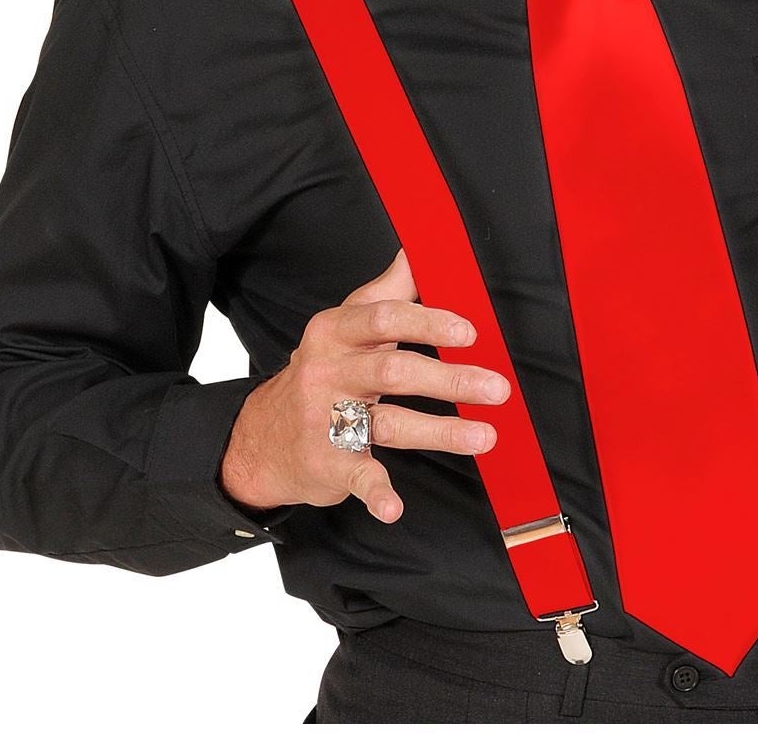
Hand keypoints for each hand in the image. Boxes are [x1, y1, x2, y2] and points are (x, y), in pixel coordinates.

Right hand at [219, 247, 510, 521]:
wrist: (260, 438)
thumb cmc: (321, 372)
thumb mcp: (342, 325)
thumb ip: (385, 291)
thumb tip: (418, 249)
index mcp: (334, 332)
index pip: (383, 319)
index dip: (428, 323)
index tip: (470, 331)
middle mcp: (328, 373)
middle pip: (394, 372)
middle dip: (450, 379)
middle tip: (497, 386)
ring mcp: (325, 420)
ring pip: (388, 424)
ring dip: (440, 432)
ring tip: (485, 435)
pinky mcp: (326, 463)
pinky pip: (355, 476)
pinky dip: (375, 493)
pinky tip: (395, 508)